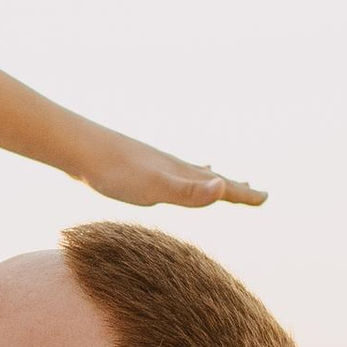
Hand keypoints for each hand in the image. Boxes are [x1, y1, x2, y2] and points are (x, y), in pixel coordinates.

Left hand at [70, 127, 265, 211]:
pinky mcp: (137, 167)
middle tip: (255, 192)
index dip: (243, 195)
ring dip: (210, 179)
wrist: (81, 149)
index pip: (220, 188)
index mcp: (181, 175)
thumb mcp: (156, 188)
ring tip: (220, 178)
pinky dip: (180, 174)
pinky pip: (169, 172)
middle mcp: (173, 167)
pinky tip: (171, 172)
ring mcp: (156, 165)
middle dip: (234, 188)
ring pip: (191, 173)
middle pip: (211, 180)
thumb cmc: (117, 173)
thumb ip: (188, 191)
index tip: (265, 198)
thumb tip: (222, 186)